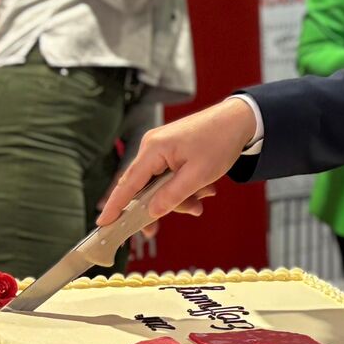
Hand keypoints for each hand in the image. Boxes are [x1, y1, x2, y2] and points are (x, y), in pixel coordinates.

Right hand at [96, 98, 256, 227]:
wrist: (239, 119)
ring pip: (161, 184)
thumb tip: (150, 213)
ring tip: (207, 193)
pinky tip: (205, 187)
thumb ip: (172, 196)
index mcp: (153, 149)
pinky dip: (185, 185)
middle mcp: (152, 147)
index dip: (115, 206)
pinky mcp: (171, 150)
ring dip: (183, 194)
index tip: (104, 224)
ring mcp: (161, 147)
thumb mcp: (198, 175)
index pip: (128, 184)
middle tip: (192, 210)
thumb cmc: (220, 142)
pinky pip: (170, 175)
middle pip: (145, 187)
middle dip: (167, 203)